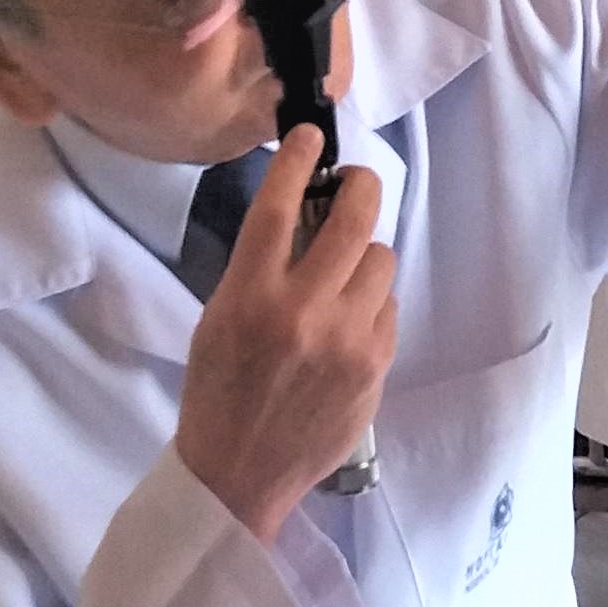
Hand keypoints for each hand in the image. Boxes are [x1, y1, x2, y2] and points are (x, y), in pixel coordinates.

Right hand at [174, 126, 397, 545]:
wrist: (240, 471)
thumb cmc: (220, 390)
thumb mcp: (218, 319)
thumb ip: (259, 268)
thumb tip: (303, 216)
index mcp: (250, 295)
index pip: (279, 207)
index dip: (298, 161)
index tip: (310, 135)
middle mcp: (303, 311)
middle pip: (355, 219)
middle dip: (360, 186)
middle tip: (354, 183)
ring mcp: (346, 339)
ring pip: (381, 259)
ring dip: (365, 256)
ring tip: (343, 275)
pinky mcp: (375, 366)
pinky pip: (388, 308)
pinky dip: (372, 305)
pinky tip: (348, 325)